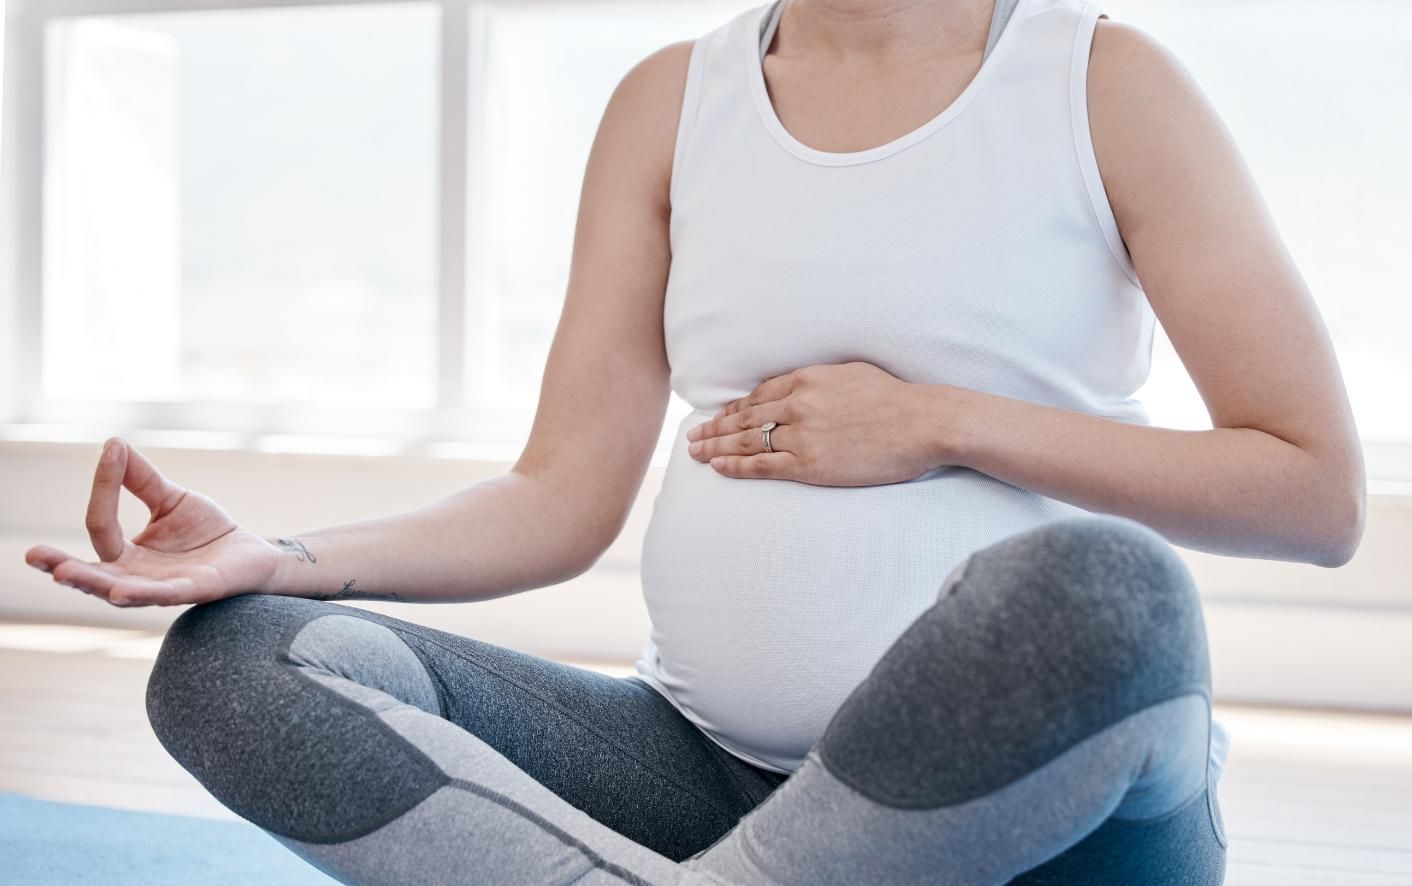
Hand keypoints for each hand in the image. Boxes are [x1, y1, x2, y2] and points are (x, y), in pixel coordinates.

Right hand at [23, 438, 279, 606]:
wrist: (253, 553)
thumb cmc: (207, 531)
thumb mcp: (170, 499)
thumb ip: (141, 479)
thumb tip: (113, 443)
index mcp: (127, 555)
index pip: (101, 525)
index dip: (105, 487)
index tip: (111, 451)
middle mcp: (136, 576)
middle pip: (92, 573)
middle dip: (62, 566)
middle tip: (33, 555)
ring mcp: (162, 588)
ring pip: (119, 589)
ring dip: (93, 582)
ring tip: (65, 574)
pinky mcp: (194, 592)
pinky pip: (164, 595)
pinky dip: (142, 593)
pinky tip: (122, 592)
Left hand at [685, 362, 947, 485]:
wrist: (921, 423)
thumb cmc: (895, 398)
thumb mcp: (851, 373)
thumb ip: (819, 380)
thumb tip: (801, 385)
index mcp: (807, 379)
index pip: (759, 395)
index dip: (735, 408)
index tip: (720, 417)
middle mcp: (798, 405)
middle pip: (745, 417)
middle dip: (715, 427)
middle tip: (694, 436)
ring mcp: (802, 435)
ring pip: (748, 441)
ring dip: (717, 447)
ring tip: (695, 452)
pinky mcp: (810, 464)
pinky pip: (763, 465)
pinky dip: (737, 466)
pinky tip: (718, 467)